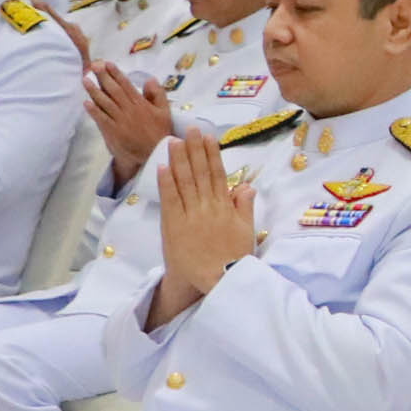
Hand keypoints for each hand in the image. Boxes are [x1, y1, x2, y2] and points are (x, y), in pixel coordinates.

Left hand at [85, 60, 178, 183]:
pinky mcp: (113, 131)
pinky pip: (101, 119)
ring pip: (105, 102)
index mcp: (141, 103)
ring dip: (94, 90)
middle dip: (103, 77)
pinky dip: (94, 111)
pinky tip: (86, 102)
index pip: (126, 85)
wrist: (154, 153)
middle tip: (94, 66)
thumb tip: (150, 79)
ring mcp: (120, 120)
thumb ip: (158, 94)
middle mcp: (129, 109)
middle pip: (113, 90)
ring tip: (85, 80)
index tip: (108, 64)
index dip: (116, 73)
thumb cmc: (159, 132)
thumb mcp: (165, 111)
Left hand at [145, 130, 258, 326]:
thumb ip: (245, 207)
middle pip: (199, 173)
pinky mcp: (174, 225)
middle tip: (189, 129)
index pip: (217, 174)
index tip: (207, 137)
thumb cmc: (233, 258)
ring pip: (184, 182)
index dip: (211, 154)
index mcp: (225, 207)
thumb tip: (246, 186)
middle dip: (194, 150)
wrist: (217, 281)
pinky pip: (170, 200)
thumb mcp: (247, 231)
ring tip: (174, 141)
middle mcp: (208, 207)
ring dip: (179, 160)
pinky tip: (163, 167)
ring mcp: (190, 215)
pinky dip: (166, 182)